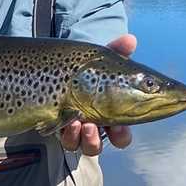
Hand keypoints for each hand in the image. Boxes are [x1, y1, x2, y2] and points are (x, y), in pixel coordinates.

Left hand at [60, 33, 136, 154]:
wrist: (55, 66)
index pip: (120, 134)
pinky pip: (64, 139)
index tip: (118, 128)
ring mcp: (73, 129)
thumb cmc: (86, 68)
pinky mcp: (57, 128)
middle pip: (99, 145)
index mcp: (109, 115)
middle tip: (94, 127)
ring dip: (82, 138)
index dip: (121, 135)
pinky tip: (66, 120)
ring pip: (80, 145)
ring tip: (79, 122)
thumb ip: (117, 51)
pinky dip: (67, 133)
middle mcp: (92, 126)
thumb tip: (130, 40)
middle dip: (97, 140)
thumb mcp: (100, 59)